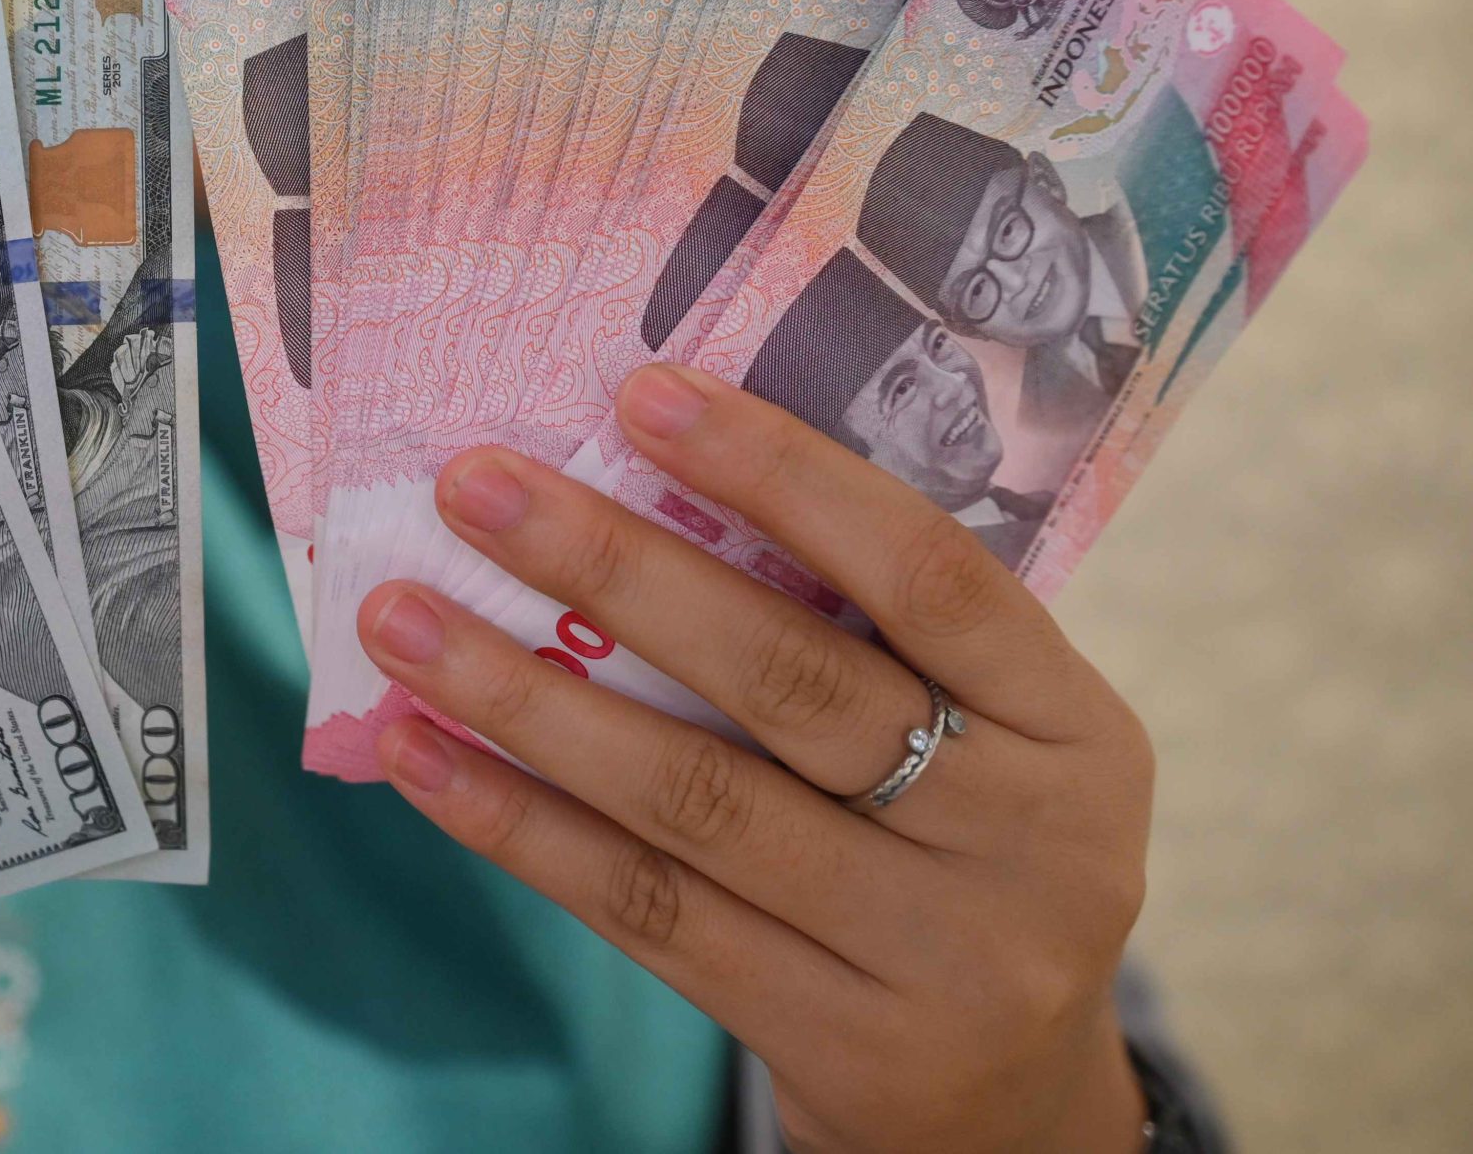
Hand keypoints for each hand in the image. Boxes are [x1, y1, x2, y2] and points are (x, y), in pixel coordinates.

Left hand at [357, 364, 1153, 1153]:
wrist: (1016, 1110)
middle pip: (789, 681)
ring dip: (525, 700)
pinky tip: (424, 758)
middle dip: (614, 569)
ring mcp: (939, 957)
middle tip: (472, 485)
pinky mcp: (842, 1047)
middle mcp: (1028, 842)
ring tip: (402, 621)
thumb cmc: (961, 859)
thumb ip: (863, 638)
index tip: (640, 393)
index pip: (928, 573)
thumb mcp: (983, 745)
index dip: (783, 476)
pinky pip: (648, 912)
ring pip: (694, 803)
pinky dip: (522, 826)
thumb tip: (632, 483)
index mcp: (1074, 726)